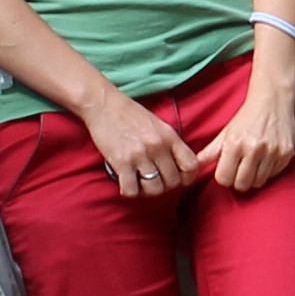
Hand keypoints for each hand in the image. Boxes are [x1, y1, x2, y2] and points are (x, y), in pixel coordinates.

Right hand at [81, 91, 202, 199]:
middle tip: (153, 181)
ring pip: (154, 189)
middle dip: (165, 186)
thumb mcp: (158, 125)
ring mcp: (140, 155)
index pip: (191, 165)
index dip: (188, 178)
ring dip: (147, 191)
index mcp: (170, 136)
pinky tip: (126, 183)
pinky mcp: (121, 162)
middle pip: (173, 182)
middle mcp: (158, 146)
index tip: (179, 179)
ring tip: (139, 183)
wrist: (103, 104)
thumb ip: (170, 144)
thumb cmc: (130, 114)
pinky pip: (131, 190)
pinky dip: (129, 191)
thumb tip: (180, 166)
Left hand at [207, 63, 294, 193]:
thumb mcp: (226, 133)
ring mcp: (272, 152)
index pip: (224, 178)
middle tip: (240, 170)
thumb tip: (194, 168)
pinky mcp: (286, 153)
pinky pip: (274, 175)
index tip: (228, 170)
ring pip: (259, 183)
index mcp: (235, 143)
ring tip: (253, 164)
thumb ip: (210, 152)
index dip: (224, 177)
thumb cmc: (247, 117)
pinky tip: (266, 159)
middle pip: (242, 185)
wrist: (273, 100)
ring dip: (254, 177)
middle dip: (238, 181)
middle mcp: (254, 148)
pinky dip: (268, 171)